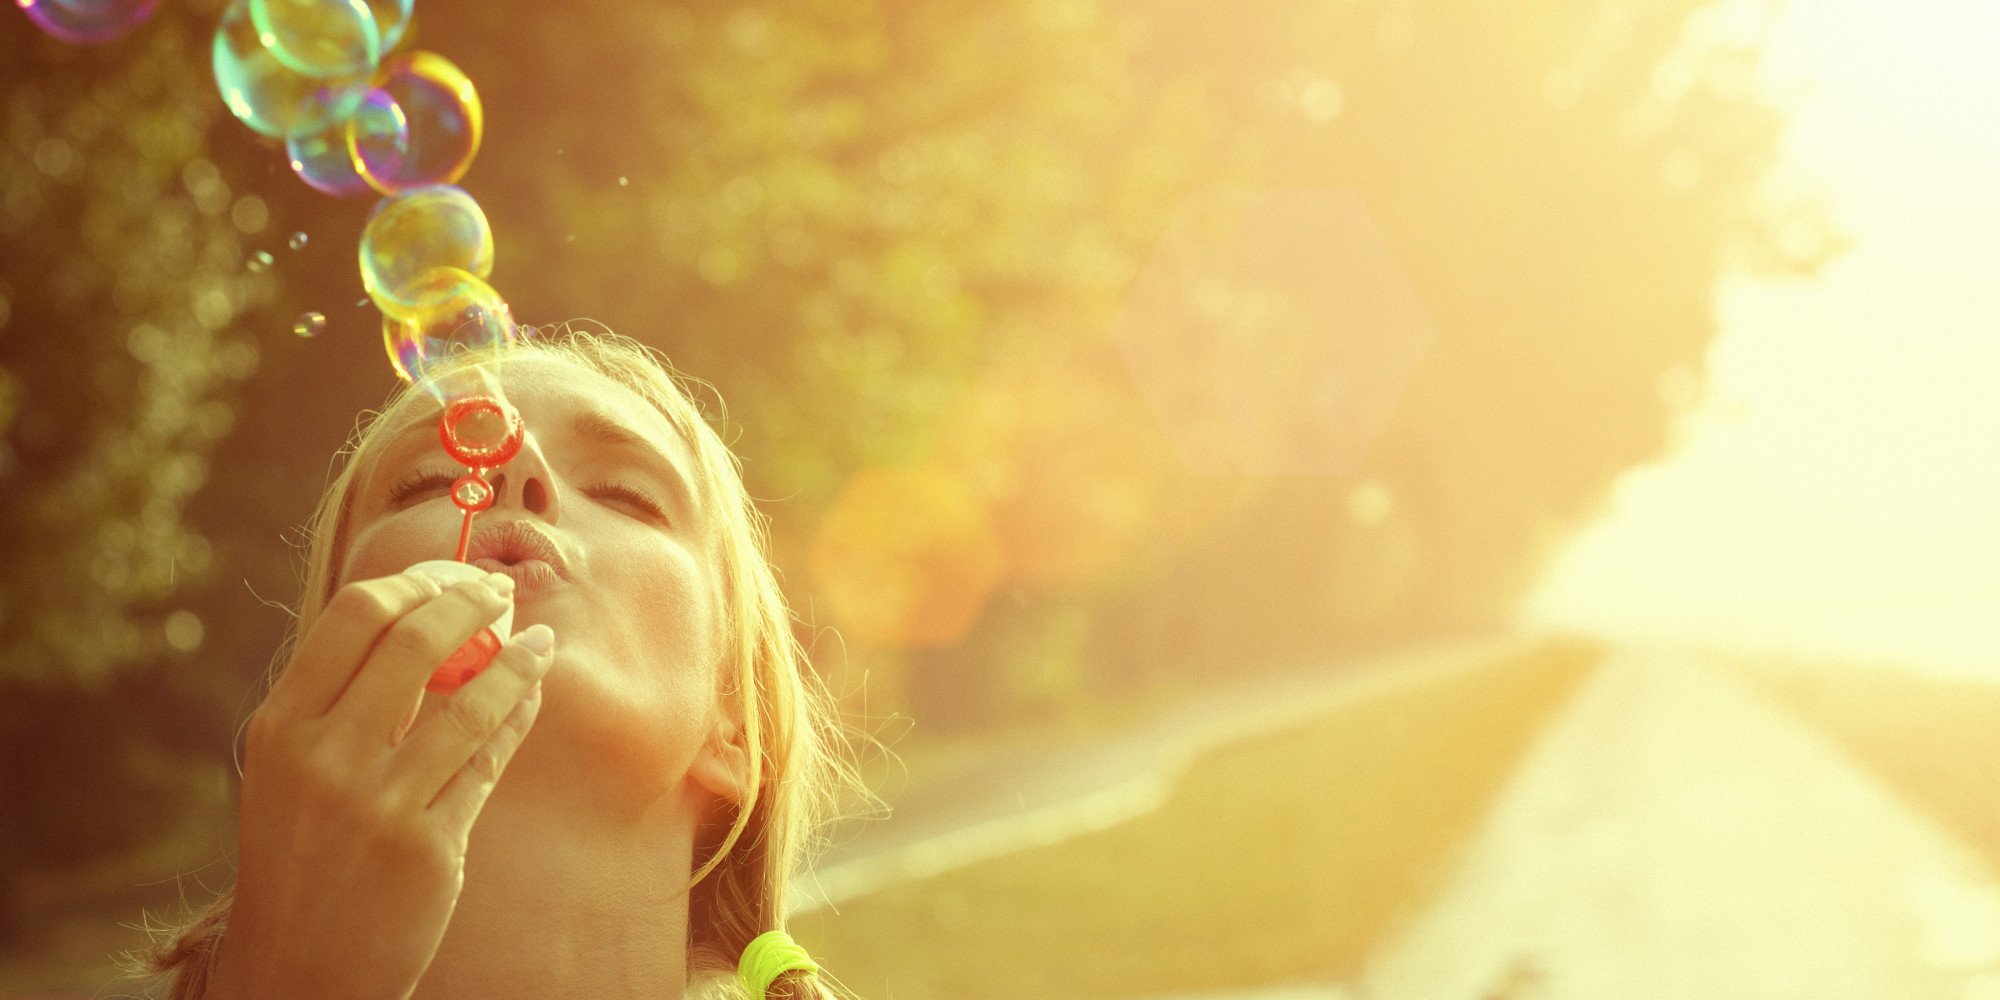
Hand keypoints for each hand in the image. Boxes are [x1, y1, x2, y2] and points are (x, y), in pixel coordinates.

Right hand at [207, 570, 554, 999]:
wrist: (296, 966)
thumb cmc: (300, 853)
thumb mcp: (292, 770)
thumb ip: (345, 700)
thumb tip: (430, 621)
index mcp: (280, 726)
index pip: (355, 614)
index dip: (419, 581)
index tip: (456, 575)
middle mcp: (323, 757)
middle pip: (416, 639)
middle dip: (473, 603)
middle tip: (504, 593)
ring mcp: (376, 804)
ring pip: (468, 699)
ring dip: (516, 659)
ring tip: (540, 640)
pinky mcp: (427, 846)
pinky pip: (489, 759)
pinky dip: (518, 716)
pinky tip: (532, 695)